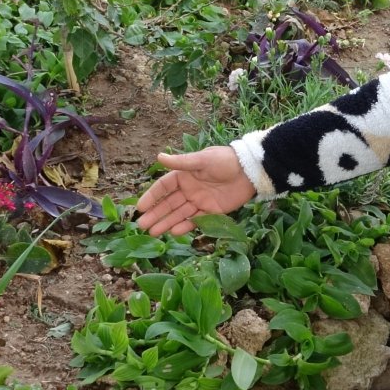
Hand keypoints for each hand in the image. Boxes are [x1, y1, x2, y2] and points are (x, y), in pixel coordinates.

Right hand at [136, 147, 256, 235]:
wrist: (249, 171)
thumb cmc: (224, 161)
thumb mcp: (202, 159)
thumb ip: (181, 162)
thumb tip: (159, 156)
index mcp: (184, 175)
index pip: (163, 187)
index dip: (152, 197)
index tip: (140, 207)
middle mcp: (189, 189)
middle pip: (169, 203)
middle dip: (156, 214)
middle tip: (142, 225)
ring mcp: (199, 201)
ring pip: (179, 214)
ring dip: (166, 222)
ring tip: (153, 232)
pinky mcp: (212, 211)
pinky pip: (195, 220)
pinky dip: (185, 226)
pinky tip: (174, 232)